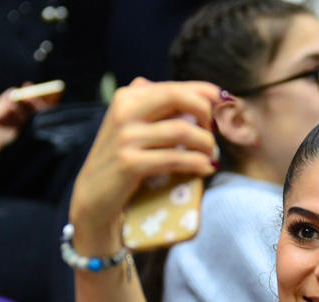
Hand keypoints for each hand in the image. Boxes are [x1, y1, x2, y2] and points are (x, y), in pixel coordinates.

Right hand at [69, 79, 220, 246]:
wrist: (93, 197)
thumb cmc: (122, 161)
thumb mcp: (133, 128)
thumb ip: (157, 109)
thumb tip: (201, 96)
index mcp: (127, 97)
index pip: (174, 87)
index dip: (205, 93)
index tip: (225, 103)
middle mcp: (124, 111)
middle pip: (178, 97)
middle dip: (206, 112)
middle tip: (216, 131)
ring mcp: (125, 137)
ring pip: (181, 131)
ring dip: (206, 143)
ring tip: (212, 154)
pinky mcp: (130, 163)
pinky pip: (175, 158)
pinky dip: (197, 163)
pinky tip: (206, 168)